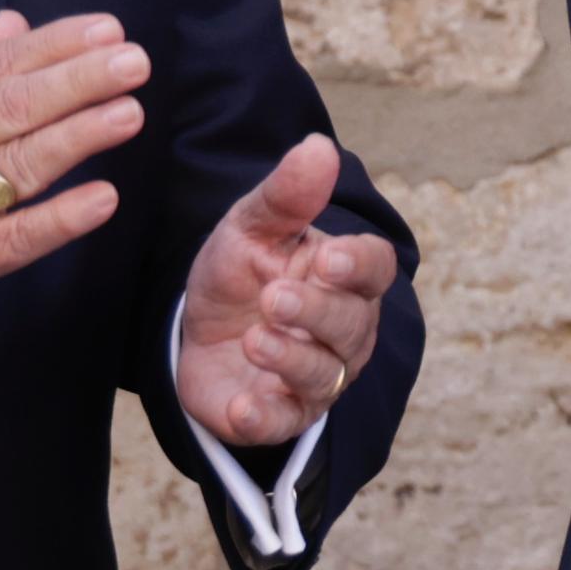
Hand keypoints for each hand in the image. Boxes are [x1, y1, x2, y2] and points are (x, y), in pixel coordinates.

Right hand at [0, 10, 146, 362]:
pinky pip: (13, 238)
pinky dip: (59, 218)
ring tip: (128, 112)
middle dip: (77, 80)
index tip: (107, 30)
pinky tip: (102, 200)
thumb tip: (12, 22)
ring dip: (77, 135)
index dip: (53, 46)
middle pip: (11, 107)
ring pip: (16, 164)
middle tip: (133, 61)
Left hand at [172, 137, 401, 450]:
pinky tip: (243, 406)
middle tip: (275, 297)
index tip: (328, 258)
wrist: (195, 332)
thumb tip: (318, 146)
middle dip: (316, 312)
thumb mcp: (252, 228)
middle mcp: (344, 331)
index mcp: (345, 278)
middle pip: (351, 324)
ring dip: (291, 359)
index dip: (358, 266)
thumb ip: (285, 195)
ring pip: (324, 374)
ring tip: (254, 339)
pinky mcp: (282, 415)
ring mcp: (318, 378)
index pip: (375, 269)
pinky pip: (284, 423)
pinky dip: (265, 417)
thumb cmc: (241, 273)